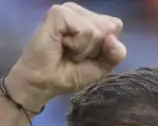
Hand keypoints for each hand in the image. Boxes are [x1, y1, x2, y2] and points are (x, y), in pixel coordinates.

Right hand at [4, 3, 126, 108]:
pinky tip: (61, 46)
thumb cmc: (67, 75)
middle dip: (95, 49)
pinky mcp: (59, 13)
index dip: (106, 47)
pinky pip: (84, 30)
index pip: (116, 26)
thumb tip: (113, 38)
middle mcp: (79, 11)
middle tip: (73, 55)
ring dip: (84, 49)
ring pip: (97, 29)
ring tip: (66, 51)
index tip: (86, 56)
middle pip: (109, 27)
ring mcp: (69, 10)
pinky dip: (76, 45)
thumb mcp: (100, 67)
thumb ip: (115, 54)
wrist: (42, 83)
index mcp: (89, 19)